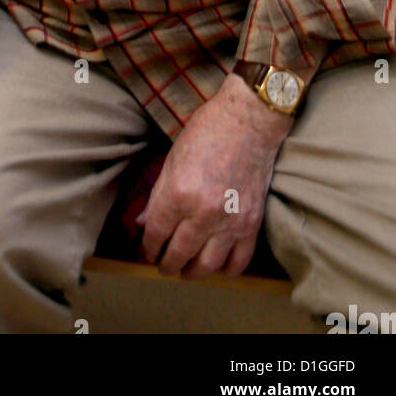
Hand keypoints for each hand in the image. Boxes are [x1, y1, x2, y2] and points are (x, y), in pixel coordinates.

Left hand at [138, 74, 291, 278]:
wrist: (248, 121)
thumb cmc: (206, 132)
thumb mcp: (172, 159)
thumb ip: (158, 195)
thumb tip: (143, 222)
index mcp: (178, 193)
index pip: (157, 233)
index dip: (149, 247)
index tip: (147, 251)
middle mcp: (203, 213)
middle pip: (179, 254)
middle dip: (167, 264)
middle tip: (163, 267)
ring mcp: (230, 221)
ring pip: (208, 265)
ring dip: (194, 273)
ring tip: (187, 272)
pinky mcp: (252, 224)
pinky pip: (240, 260)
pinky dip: (228, 270)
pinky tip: (219, 268)